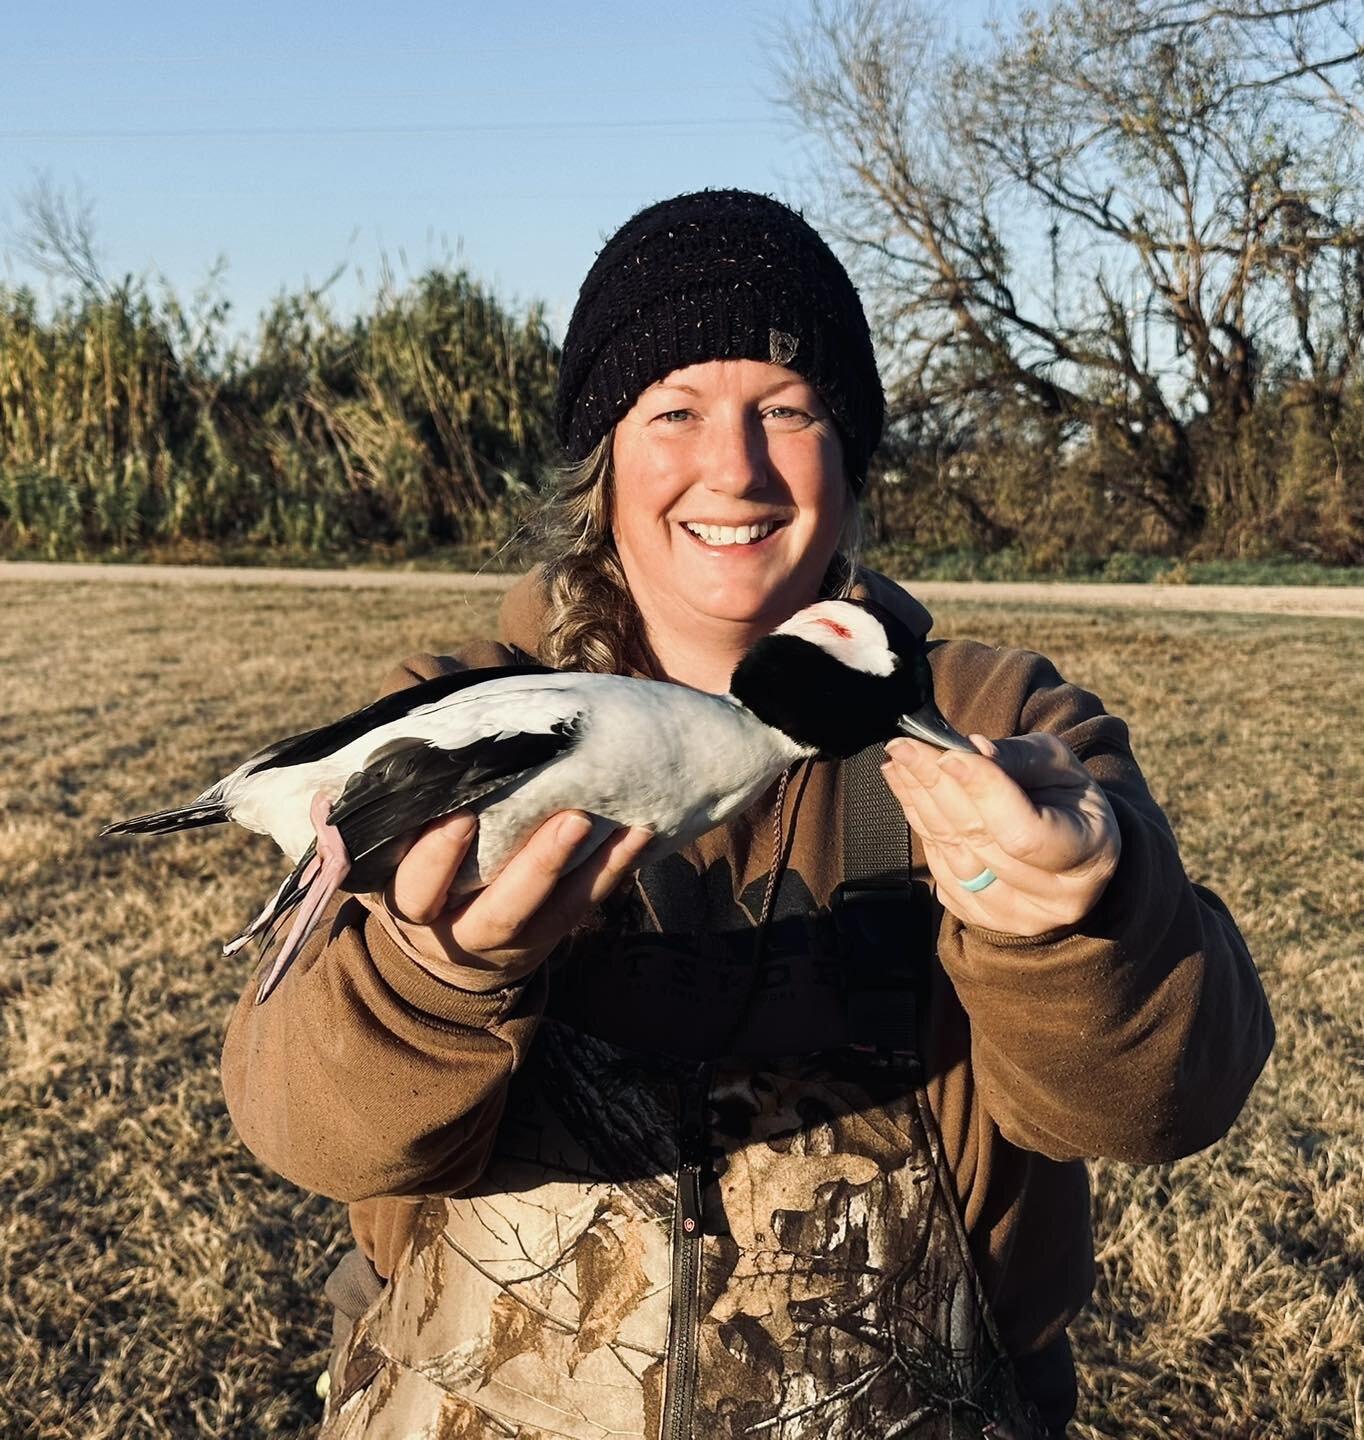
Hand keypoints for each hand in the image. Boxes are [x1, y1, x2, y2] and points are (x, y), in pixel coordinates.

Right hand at [377, 810, 652, 985]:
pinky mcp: (548, 936)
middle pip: (496, 911)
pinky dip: (613, 870)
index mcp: (406, 905)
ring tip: (614, 824)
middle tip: (568, 818)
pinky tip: (639, 833)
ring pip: (547, 914)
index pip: (417, 888)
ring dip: (583, 869)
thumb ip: (381, 816)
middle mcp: (457, 931)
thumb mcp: (383, 856)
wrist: (441, 956)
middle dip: (532, 868)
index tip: (458, 813)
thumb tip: (357, 759)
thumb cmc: (413, 876)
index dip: (436, 856)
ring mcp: (509, 940)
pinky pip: (584, 907)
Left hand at [882, 733, 1120, 937]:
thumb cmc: (1065, 797)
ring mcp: (1014, 915)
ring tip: (899, 760)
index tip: (949, 755)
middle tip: (905, 746)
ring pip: (952, 855)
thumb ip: (1019, 758)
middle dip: (936, 786)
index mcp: (1087, 856)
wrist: (1069, 844)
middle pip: (979, 841)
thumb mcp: (1058, 766)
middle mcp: (1053, 898)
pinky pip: (938, 868)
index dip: (984, 793)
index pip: (1025, 833)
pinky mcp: (980, 916)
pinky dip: (918, 824)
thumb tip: (972, 750)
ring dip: (918, 802)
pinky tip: (905, 788)